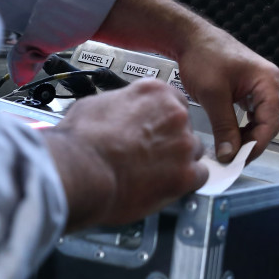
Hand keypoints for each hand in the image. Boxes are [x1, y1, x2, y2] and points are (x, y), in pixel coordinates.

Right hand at [45, 79, 207, 230]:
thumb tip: (117, 112)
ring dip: (179, 161)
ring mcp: (183, 144)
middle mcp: (174, 114)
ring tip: (154, 172)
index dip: (163, 121)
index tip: (156, 130)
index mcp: (154, 92)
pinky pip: (199, 177)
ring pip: (193, 152)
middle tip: (150, 154)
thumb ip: (120, 106)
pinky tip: (168, 186)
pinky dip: (186, 183)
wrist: (79, 169)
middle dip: (171, 141)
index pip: (173, 102)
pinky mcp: (185, 174)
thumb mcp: (97, 105)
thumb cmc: (81, 140)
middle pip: (185, 127)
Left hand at [175, 19, 278, 164]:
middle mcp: (269, 84)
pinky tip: (229, 137)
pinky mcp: (248, 90)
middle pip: (268, 124)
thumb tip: (229, 154)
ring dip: (246, 137)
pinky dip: (241, 128)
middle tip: (232, 159)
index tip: (240, 160)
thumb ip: (224, 127)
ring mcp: (260, 87)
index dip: (256, 145)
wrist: (189, 38)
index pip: (271, 122)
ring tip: (229, 150)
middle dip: (251, 143)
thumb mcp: (213, 95)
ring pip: (259, 121)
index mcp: (268, 81)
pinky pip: (251, 115)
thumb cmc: (203, 55)